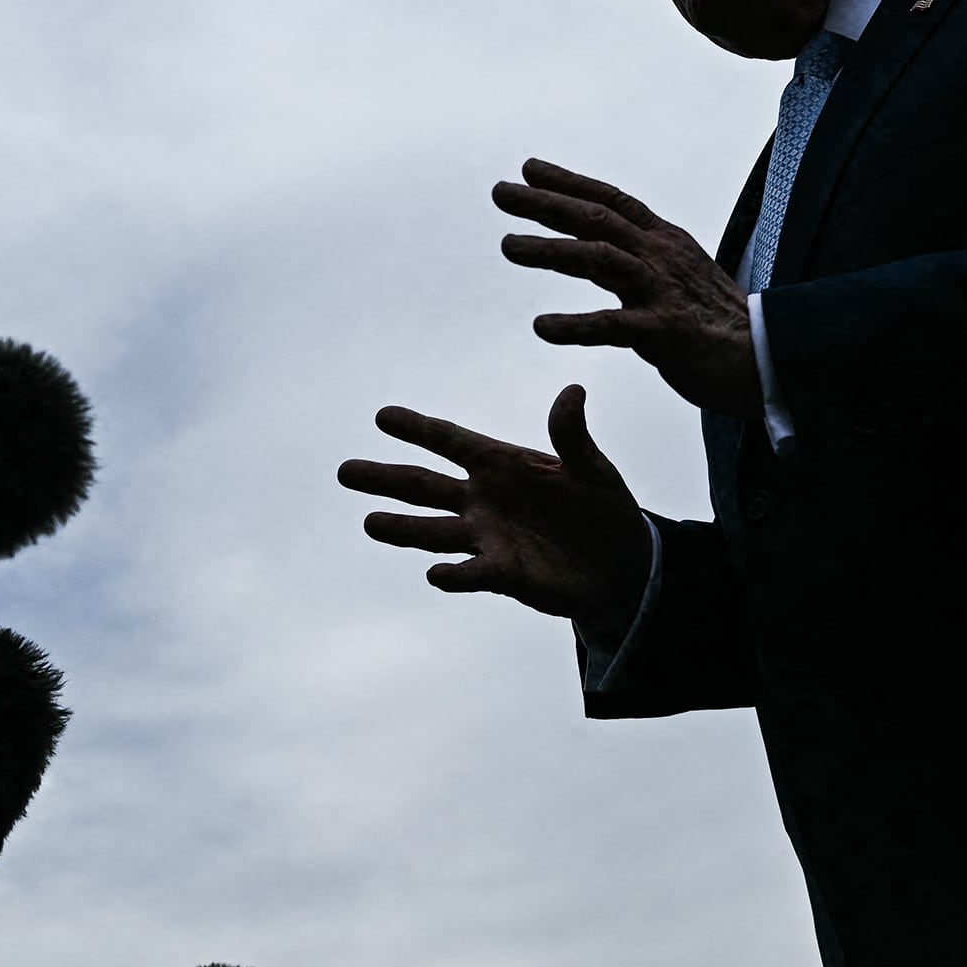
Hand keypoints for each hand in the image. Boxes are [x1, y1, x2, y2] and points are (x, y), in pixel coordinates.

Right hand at [340, 385, 652, 641]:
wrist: (621, 565)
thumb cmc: (604, 508)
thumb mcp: (594, 469)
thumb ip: (573, 436)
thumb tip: (572, 392)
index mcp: (500, 463)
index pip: (450, 441)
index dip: (417, 429)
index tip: (382, 416)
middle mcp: (483, 499)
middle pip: (424, 486)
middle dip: (385, 478)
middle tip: (345, 471)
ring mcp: (487, 537)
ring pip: (434, 530)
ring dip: (402, 528)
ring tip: (369, 523)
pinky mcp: (502, 574)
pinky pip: (472, 574)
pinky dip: (454, 574)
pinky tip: (435, 574)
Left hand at [496, 159, 762, 419]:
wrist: (767, 361)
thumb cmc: (718, 325)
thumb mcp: (677, 277)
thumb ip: (639, 260)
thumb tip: (599, 246)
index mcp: (664, 242)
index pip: (611, 201)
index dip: (569, 182)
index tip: (528, 169)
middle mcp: (661, 256)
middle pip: (596, 219)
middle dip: (545, 203)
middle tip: (500, 192)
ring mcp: (662, 291)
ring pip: (598, 258)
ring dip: (550, 250)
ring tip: (508, 246)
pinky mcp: (664, 332)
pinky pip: (612, 325)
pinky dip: (575, 325)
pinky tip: (543, 327)